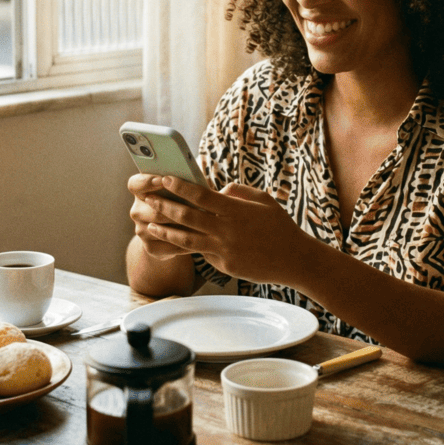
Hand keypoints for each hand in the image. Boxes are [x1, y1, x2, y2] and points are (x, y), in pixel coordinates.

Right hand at [128, 173, 196, 259]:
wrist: (175, 231)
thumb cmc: (182, 200)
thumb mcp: (181, 189)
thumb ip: (183, 182)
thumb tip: (195, 181)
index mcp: (140, 191)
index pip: (135, 184)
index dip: (147, 181)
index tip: (163, 180)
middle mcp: (137, 210)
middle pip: (152, 206)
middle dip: (173, 205)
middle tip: (193, 204)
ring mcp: (141, 230)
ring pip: (160, 227)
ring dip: (180, 225)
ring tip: (201, 222)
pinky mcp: (149, 247)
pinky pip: (166, 245)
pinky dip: (183, 242)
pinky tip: (198, 239)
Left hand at [141, 176, 319, 284]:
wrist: (295, 260)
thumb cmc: (281, 226)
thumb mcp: (263, 200)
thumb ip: (238, 192)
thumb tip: (219, 190)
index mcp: (235, 210)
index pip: (200, 195)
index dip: (180, 186)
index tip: (165, 179)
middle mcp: (226, 230)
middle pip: (187, 217)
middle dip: (165, 206)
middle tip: (148, 200)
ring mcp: (224, 250)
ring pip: (186, 240)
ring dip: (166, 231)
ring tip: (150, 225)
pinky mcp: (224, 265)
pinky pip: (203, 253)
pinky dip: (188, 246)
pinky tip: (173, 241)